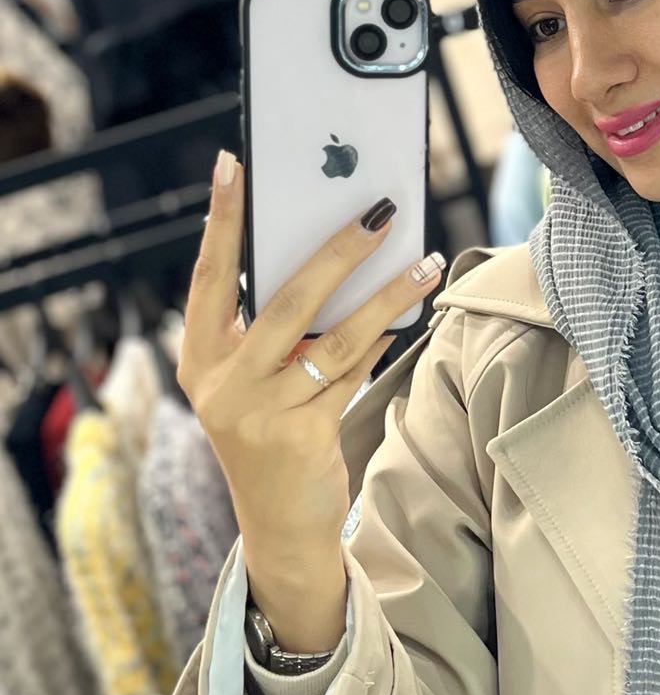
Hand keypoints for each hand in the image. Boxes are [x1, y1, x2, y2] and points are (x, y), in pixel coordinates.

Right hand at [177, 151, 443, 556]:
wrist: (282, 527)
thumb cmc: (273, 438)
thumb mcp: (255, 384)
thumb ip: (274, 335)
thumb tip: (330, 262)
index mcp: (199, 359)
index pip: (209, 277)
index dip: (222, 222)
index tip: (233, 167)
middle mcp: (222, 384)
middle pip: (286, 299)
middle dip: (337, 250)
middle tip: (377, 211)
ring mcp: (260, 412)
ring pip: (335, 337)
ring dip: (386, 295)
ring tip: (425, 261)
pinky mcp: (302, 436)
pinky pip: (353, 374)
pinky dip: (384, 341)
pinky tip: (412, 314)